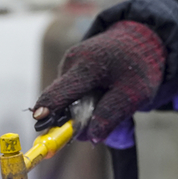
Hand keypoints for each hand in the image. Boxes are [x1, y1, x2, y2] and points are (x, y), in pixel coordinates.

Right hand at [32, 21, 165, 141]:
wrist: (139, 41)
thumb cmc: (139, 66)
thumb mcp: (135, 93)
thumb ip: (112, 114)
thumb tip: (91, 137)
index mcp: (88, 65)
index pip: (63, 89)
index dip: (50, 106)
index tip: (39, 119)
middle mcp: (73, 61)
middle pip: (61, 98)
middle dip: (71, 118)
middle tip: (89, 131)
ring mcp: (70, 62)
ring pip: (68, 97)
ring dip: (82, 109)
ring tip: (107, 101)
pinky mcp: (71, 67)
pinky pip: (73, 91)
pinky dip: (84, 99)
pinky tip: (102, 94)